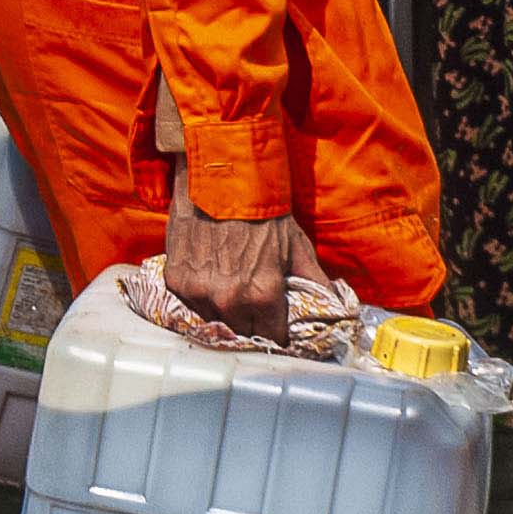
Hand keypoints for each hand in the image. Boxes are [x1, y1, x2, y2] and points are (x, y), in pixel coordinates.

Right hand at [164, 161, 326, 343]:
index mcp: (263, 294)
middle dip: (251, 324)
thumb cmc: (263, 210)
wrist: (223, 176)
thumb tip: (336, 305)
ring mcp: (199, 291)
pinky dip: (200, 296)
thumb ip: (313, 281)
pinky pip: (190, 303)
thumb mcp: (296, 245)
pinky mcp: (176, 280)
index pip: (272, 337)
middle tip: (254, 307)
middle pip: (241, 333)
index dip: (277, 333)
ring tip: (231, 291)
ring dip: (223, 312)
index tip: (277, 327)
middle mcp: (229, 299)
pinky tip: (210, 279)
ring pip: (214, 320)